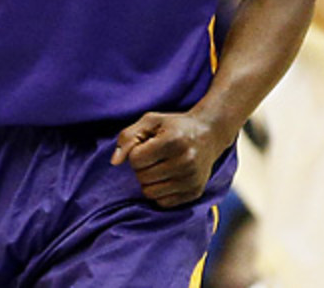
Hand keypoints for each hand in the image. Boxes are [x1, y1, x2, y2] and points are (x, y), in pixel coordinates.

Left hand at [111, 111, 227, 207]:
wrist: (209, 134)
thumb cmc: (174, 126)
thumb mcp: (150, 122)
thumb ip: (127, 137)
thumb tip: (114, 162)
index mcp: (173, 140)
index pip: (136, 160)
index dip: (135, 153)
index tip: (146, 146)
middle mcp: (185, 161)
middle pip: (142, 177)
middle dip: (141, 168)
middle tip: (153, 157)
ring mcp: (191, 179)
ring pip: (151, 193)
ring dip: (149, 182)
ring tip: (159, 168)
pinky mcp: (195, 192)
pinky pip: (163, 203)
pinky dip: (160, 192)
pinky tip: (167, 178)